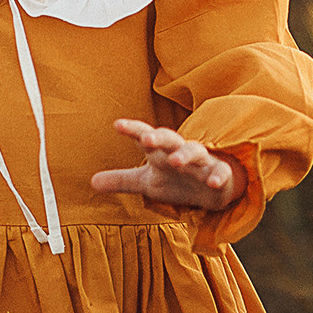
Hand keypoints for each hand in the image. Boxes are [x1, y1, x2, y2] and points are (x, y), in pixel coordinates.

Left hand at [88, 119, 243, 210]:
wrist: (212, 187)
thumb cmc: (176, 178)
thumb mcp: (147, 182)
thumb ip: (121, 180)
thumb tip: (92, 182)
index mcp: (160, 152)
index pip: (144, 136)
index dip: (132, 130)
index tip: (117, 124)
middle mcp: (179, 152)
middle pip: (169, 138)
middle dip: (158, 137)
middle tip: (145, 139)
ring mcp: (201, 162)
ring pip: (195, 152)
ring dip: (185, 155)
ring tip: (175, 161)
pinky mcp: (219, 174)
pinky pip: (220, 173)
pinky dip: (218, 176)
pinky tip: (214, 182)